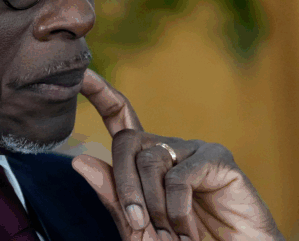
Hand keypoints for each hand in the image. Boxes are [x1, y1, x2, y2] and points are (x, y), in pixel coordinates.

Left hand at [72, 69, 283, 240]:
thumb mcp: (139, 228)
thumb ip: (113, 197)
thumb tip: (79, 160)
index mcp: (147, 162)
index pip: (119, 117)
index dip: (100, 92)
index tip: (81, 74)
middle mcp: (170, 149)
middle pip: (126, 141)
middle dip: (123, 184)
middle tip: (137, 224)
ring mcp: (195, 151)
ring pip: (149, 160)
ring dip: (152, 205)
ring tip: (171, 233)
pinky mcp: (219, 160)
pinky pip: (178, 176)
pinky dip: (176, 210)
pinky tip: (188, 229)